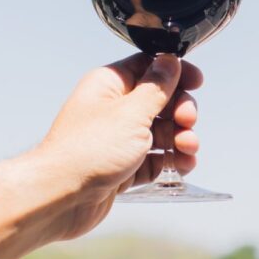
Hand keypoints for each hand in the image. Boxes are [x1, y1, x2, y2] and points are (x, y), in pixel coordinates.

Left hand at [34, 54, 202, 237]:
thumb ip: (157, 87)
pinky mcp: (122, 167)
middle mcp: (113, 110)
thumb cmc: (88, 151)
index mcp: (110, 86)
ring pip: (160, 133)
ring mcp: (117, 140)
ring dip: (180, 139)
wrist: (60, 198)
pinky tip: (183, 166)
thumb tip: (170, 61)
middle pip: (160, 102)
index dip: (175, 73)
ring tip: (187, 150)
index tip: (197, 81)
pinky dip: (171, 161)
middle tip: (187, 122)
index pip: (149, 68)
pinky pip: (155, 159)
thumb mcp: (131, 113)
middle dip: (181, 112)